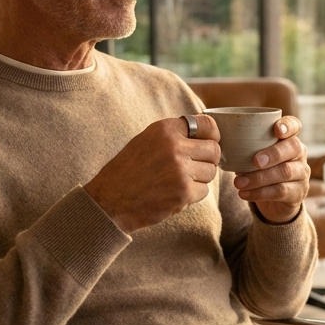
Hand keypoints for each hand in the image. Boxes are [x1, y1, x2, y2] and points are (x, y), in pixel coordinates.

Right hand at [84, 115, 220, 232]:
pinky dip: (192, 195)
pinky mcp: (183, 193)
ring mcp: (180, 170)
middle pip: (214, 150)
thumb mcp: (146, 140)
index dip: (213, 136)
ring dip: (199, 179)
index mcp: (165, 129)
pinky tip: (174, 194)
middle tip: (194, 167)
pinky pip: (203, 191)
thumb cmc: (128, 171)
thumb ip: (174, 135)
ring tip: (178, 181)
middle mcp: (174, 146)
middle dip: (208, 160)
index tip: (209, 143)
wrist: (109, 200)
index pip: (208, 125)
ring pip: (211, 172)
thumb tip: (207, 135)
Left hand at [232, 116, 309, 222]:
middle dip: (273, 154)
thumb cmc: (259, 170)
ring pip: (285, 172)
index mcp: (289, 138)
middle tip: (254, 161)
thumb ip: (244, 147)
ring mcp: (302, 173)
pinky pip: (281, 191)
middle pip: (293, 148)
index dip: (288, 125)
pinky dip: (259, 193)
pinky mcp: (298, 192)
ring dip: (259, 177)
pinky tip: (243, 193)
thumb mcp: (254, 155)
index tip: (276, 130)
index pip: (295, 125)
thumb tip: (217, 143)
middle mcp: (300, 153)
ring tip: (238, 182)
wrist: (275, 201)